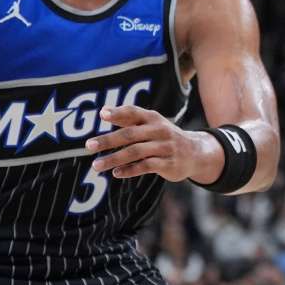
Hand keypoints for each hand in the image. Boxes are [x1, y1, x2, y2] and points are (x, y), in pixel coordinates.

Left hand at [86, 106, 211, 181]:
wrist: (196, 152)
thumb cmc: (165, 137)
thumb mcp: (152, 124)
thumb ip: (130, 119)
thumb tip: (103, 111)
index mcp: (154, 119)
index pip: (134, 112)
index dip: (118, 113)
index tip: (102, 115)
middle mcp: (160, 130)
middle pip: (131, 134)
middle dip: (108, 140)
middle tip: (89, 145)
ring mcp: (165, 147)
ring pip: (135, 152)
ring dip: (114, 159)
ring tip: (96, 165)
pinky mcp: (169, 164)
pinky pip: (145, 167)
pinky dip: (129, 170)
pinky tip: (116, 173)